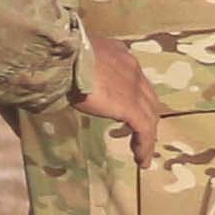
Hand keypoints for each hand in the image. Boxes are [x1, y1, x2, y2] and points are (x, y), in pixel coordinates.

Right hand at [77, 33, 164, 164]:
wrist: (67, 57)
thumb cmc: (63, 56)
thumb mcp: (76, 58)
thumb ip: (83, 70)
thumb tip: (72, 79)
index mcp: (119, 55)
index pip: (135, 78)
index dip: (136, 95)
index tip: (131, 110)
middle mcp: (132, 69)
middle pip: (148, 97)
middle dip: (147, 116)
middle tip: (141, 134)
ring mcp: (134, 88)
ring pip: (150, 115)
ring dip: (148, 135)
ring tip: (141, 153)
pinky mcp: (131, 107)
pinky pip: (145, 130)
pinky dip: (145, 146)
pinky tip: (141, 160)